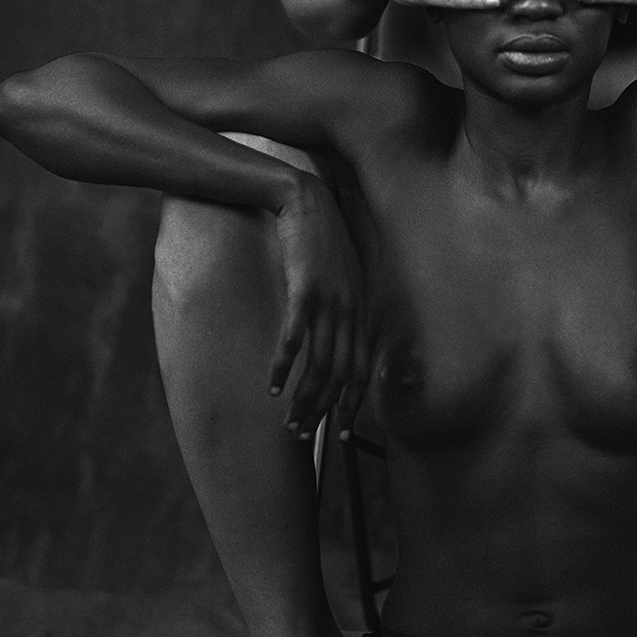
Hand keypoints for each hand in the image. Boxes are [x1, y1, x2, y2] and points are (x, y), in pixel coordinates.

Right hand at [269, 172, 369, 439]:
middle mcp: (351, 308)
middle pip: (342, 374)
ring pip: (320, 363)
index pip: (362, 368)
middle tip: (305, 435)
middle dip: (325, 411)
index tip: (343, 433)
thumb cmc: (320, 240)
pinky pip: (295, 339)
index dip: (353, 403)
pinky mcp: (305, 290)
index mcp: (361, 307)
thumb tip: (336, 338)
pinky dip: (285, 366)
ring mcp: (330, 300)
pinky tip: (274, 386)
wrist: (305, 202)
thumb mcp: (341, 275)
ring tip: (289, 421)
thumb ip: (343, 305)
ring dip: (304, 398)